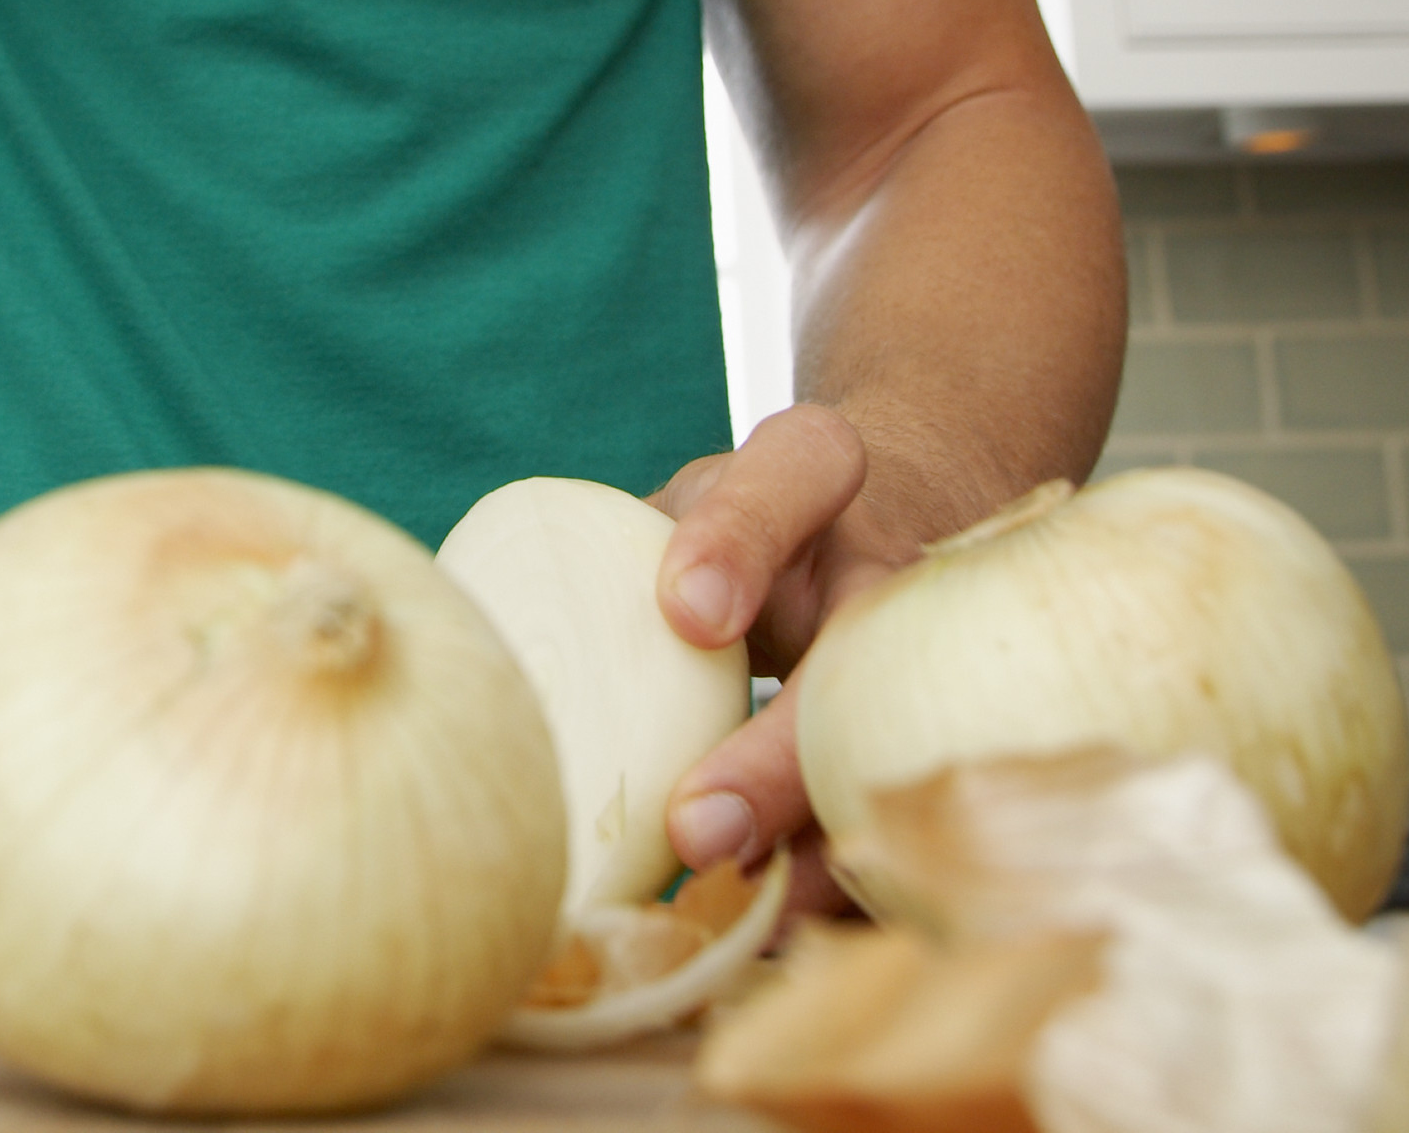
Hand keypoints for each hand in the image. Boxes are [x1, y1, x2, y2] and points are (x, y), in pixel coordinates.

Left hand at [647, 404, 916, 912]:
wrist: (879, 529)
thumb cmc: (743, 527)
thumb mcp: (690, 504)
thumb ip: (606, 552)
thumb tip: (479, 637)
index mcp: (817, 475)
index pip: (793, 475)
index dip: (741, 541)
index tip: (686, 611)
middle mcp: (891, 562)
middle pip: (861, 656)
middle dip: (779, 758)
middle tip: (697, 830)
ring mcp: (928, 658)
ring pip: (894, 758)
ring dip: (816, 852)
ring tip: (737, 913)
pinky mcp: (929, 742)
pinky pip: (899, 819)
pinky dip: (836, 888)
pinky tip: (767, 934)